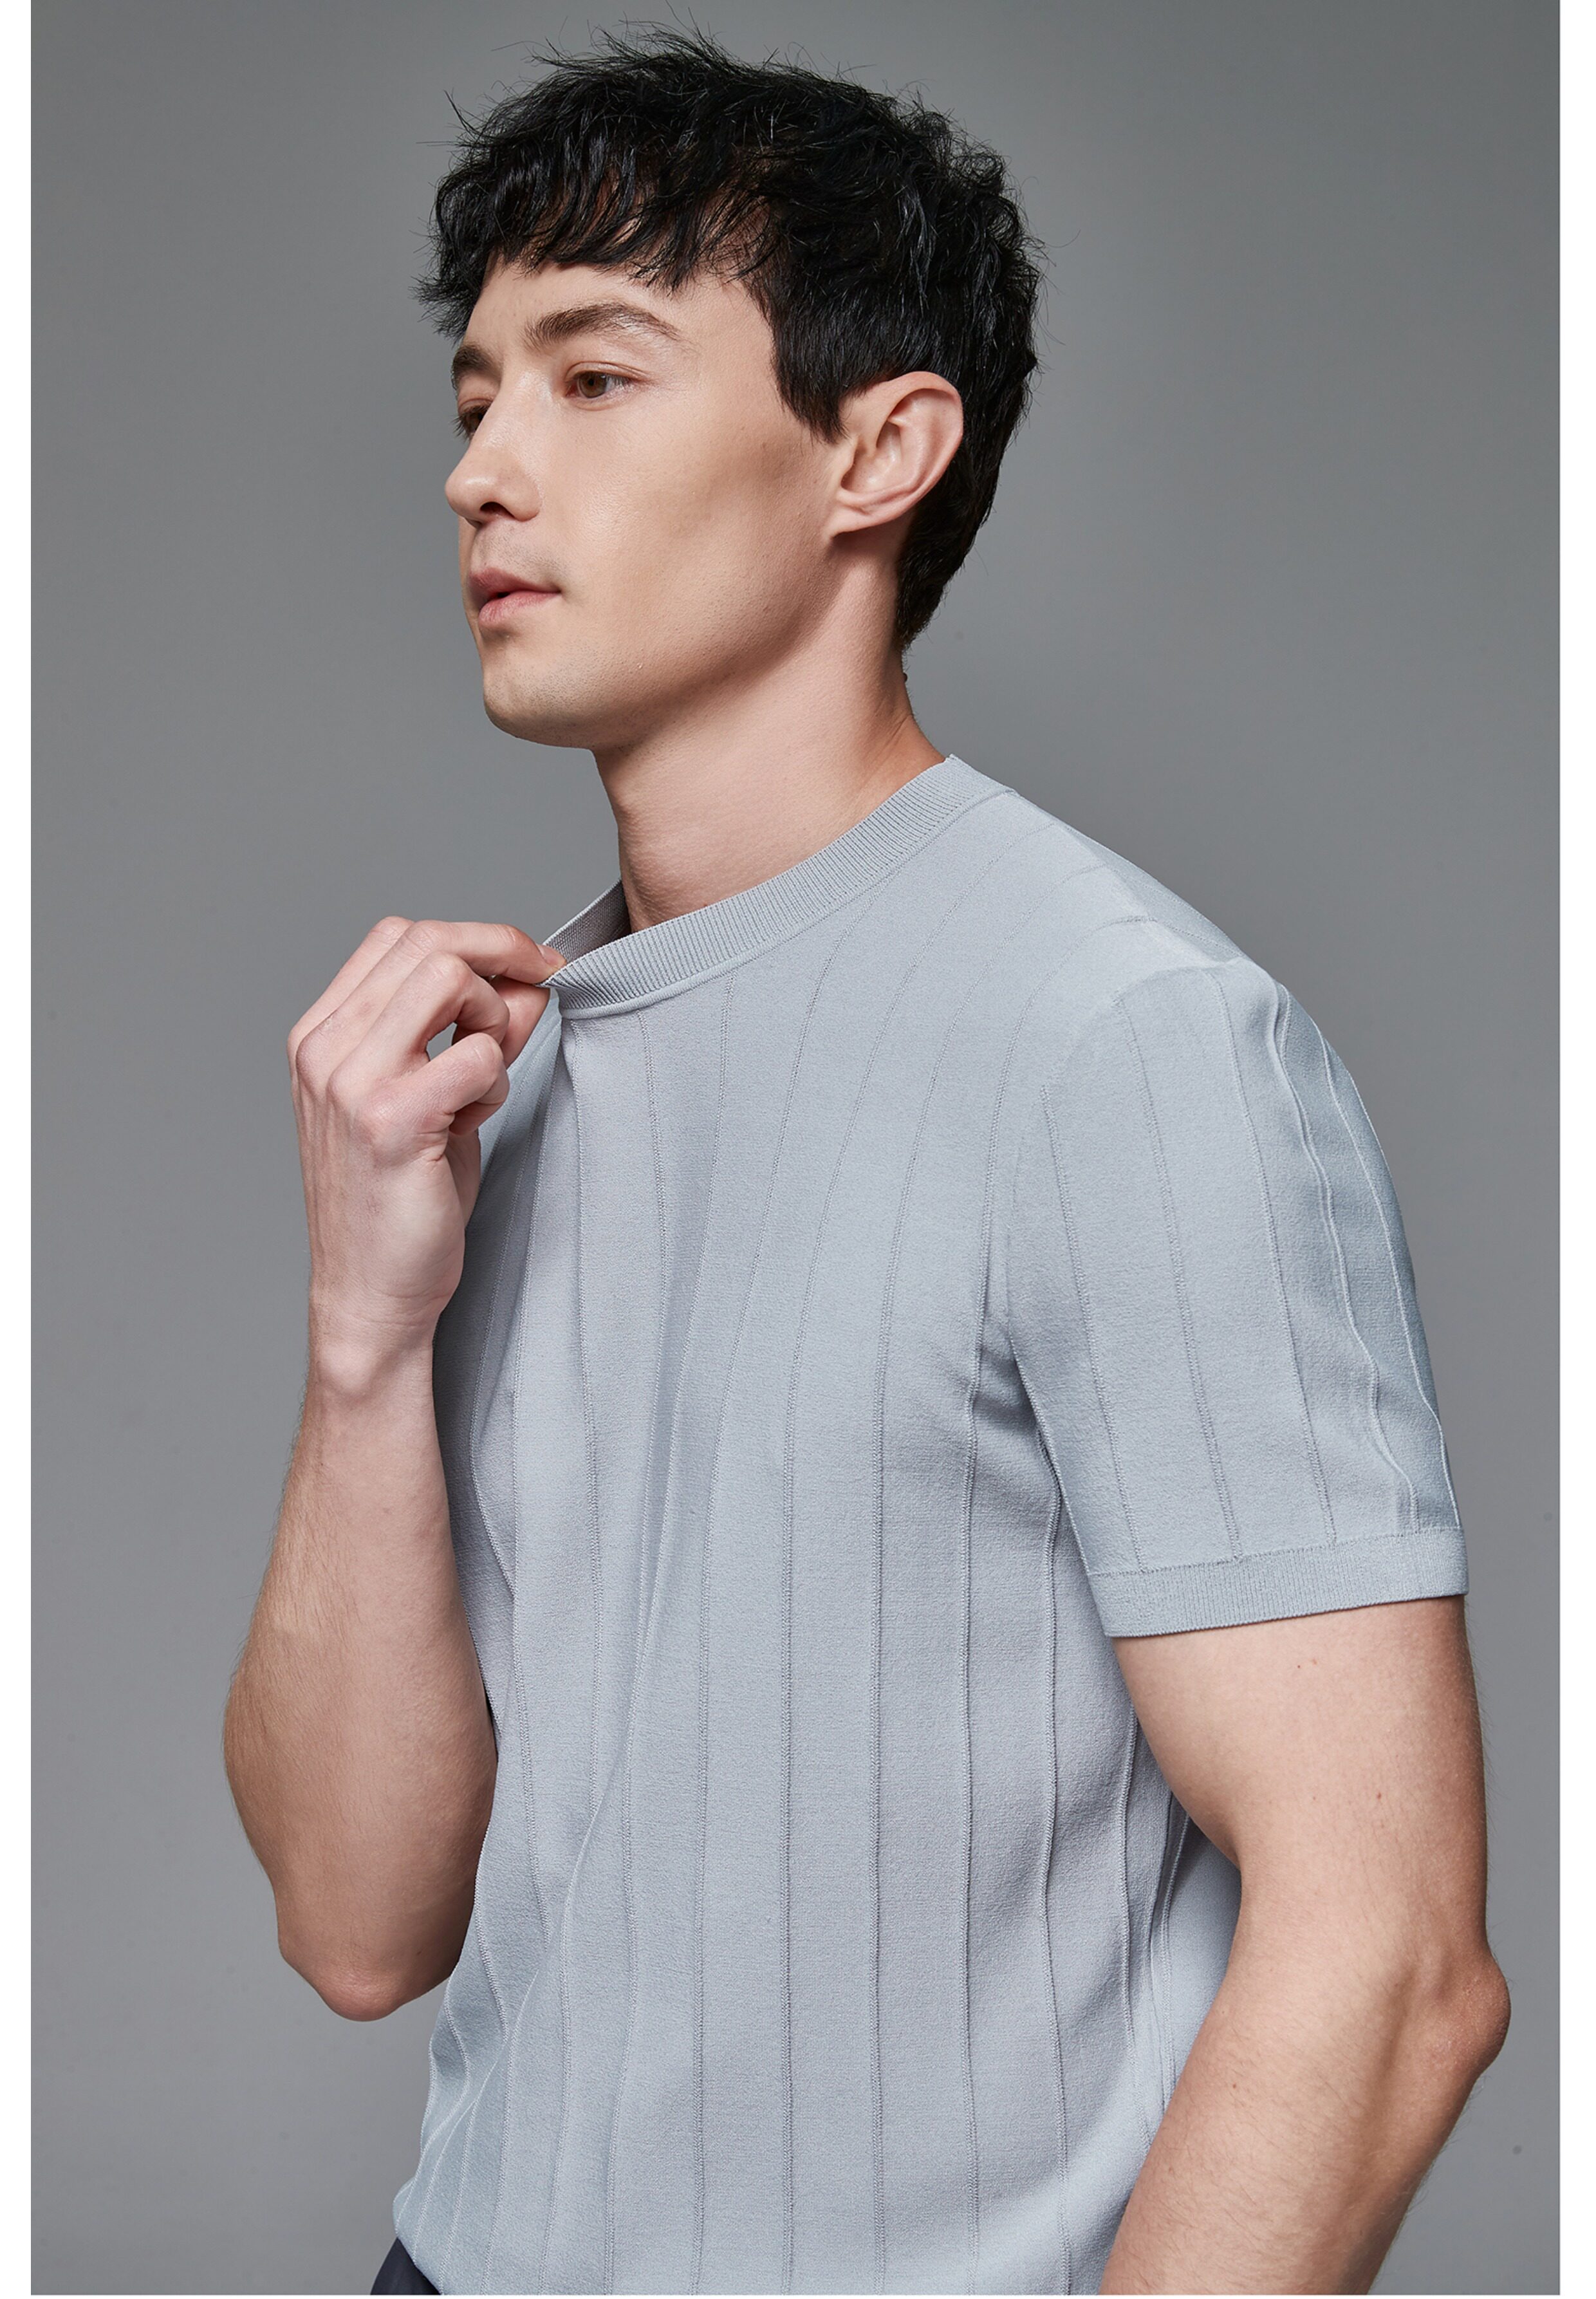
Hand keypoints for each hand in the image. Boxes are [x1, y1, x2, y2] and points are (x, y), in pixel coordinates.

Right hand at [287, 916, 563, 1374]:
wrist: (369, 1296)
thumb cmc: (401, 1204)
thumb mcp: (437, 1101)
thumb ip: (474, 1035)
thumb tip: (527, 978)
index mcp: (321, 1035)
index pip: (397, 935)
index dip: (475, 938)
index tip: (527, 964)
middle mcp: (324, 1048)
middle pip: (427, 942)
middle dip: (503, 954)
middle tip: (545, 986)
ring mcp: (350, 1081)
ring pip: (450, 977)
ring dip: (496, 1016)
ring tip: (487, 1079)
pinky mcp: (390, 1120)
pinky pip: (479, 1054)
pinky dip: (497, 1079)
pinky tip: (476, 1120)